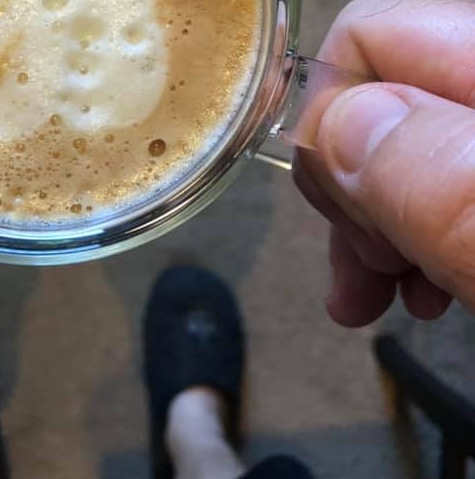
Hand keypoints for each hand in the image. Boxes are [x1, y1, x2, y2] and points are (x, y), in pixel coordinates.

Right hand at [295, 0, 474, 326]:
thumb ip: (441, 177)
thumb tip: (338, 127)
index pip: (372, 42)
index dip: (330, 126)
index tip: (340, 213)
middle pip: (382, 99)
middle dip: (350, 190)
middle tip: (361, 267)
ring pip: (401, 147)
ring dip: (372, 225)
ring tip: (374, 294)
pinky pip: (436, 178)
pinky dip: (412, 234)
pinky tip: (414, 286)